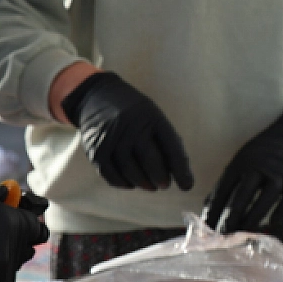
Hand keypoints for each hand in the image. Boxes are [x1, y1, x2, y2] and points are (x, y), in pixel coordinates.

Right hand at [60, 72, 192, 191]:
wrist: (95, 96)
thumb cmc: (132, 111)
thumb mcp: (152, 115)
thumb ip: (164, 140)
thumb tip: (179, 172)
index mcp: (151, 117)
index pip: (171, 146)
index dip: (180, 168)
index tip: (187, 185)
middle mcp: (130, 126)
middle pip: (149, 159)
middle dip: (160, 177)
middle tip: (164, 185)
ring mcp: (111, 138)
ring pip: (129, 170)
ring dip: (142, 182)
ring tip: (150, 186)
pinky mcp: (95, 149)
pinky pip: (110, 174)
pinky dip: (122, 183)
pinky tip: (130, 183)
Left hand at [205, 110, 282, 232]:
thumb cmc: (261, 155)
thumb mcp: (241, 162)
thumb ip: (226, 185)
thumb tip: (208, 211)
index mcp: (242, 162)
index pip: (225, 187)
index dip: (215, 207)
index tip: (208, 226)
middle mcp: (260, 166)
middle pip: (244, 192)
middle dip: (232, 214)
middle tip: (223, 232)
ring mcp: (281, 172)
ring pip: (268, 196)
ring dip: (255, 215)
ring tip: (245, 231)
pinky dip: (282, 210)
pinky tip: (273, 221)